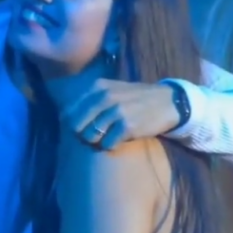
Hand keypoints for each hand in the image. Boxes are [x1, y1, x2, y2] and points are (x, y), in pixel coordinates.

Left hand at [62, 79, 178, 148]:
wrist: (168, 102)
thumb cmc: (135, 98)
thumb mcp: (111, 90)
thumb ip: (90, 99)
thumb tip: (65, 117)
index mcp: (97, 87)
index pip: (69, 111)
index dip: (71, 124)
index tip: (80, 129)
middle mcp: (104, 97)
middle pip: (77, 126)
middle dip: (83, 134)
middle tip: (94, 136)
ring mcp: (116, 111)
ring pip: (91, 136)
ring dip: (98, 141)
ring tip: (109, 137)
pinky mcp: (127, 126)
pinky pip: (108, 144)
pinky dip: (111, 146)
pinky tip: (120, 140)